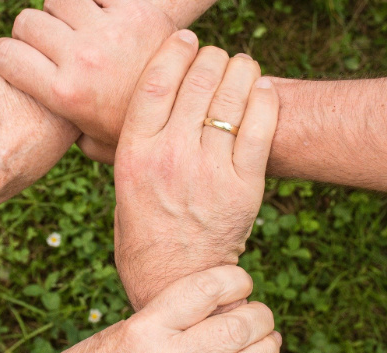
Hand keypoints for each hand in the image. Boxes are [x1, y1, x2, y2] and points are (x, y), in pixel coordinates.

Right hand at [0, 0, 174, 162]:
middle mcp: (81, 59)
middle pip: (27, 22)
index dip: (4, 55)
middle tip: (51, 46)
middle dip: (33, 33)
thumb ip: (60, 130)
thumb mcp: (92, 142)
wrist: (192, 107)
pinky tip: (103, 18)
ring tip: (77, 29)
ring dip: (62, 12)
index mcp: (64, 93)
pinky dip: (94, 2)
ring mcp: (108, 31)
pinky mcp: (135, 10)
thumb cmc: (135, 129)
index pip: (4, 54)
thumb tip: (37, 124)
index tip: (15, 60)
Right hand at [36, 266, 280, 352]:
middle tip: (261, 312)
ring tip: (269, 338)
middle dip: (260, 316)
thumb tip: (214, 303)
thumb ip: (166, 317)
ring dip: (266, 349)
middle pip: (233, 329)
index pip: (204, 291)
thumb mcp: (123, 328)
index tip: (241, 280)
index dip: (235, 279)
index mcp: (144, 328)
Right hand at [112, 31, 278, 308]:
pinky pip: (261, 126)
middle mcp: (170, 156)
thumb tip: (126, 108)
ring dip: (240, 70)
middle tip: (216, 56)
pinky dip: (264, 99)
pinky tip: (261, 90)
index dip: (174, 51)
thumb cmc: (143, 231)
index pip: (155, 82)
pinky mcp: (244, 186)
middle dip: (211, 57)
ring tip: (241, 67)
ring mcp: (209, 171)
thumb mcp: (121, 185)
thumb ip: (126, 145)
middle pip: (197, 81)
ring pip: (232, 96)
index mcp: (134, 153)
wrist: (175, 279)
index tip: (186, 39)